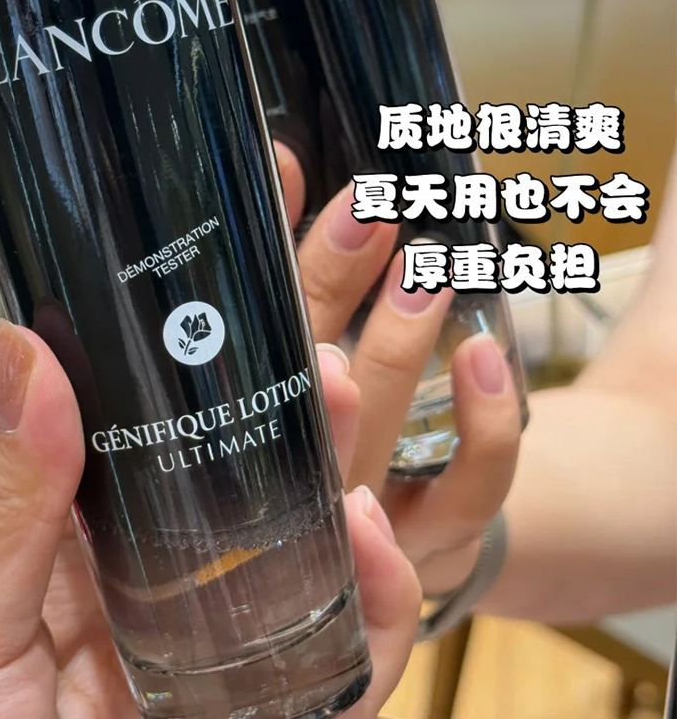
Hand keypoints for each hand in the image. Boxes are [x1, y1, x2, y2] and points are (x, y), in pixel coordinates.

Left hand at [0, 320, 420, 718]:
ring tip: (343, 407)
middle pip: (241, 516)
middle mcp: (152, 631)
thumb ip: (12, 504)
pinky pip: (338, 689)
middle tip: (307, 345)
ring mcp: (213, 697)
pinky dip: (375, 615)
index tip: (220, 316)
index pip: (149, 470)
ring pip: (306, 584)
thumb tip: (22, 356)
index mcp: (72, 585)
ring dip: (341, 494)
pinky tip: (374, 541)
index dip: (192, 395)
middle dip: (284, 428)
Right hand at [275, 143, 520, 597]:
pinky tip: (482, 355)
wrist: (368, 560)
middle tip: (365, 213)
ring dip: (399, 341)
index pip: (237, 337)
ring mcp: (360, 516)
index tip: (285, 175)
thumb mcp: (290, 352)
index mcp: (235, 428)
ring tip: (424, 268)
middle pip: (299, 377)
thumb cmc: (311, 435)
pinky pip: (466, 490)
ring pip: (378, 427)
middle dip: (330, 289)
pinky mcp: (433, 540)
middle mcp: (289, 475)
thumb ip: (285, 266)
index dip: (259, 257)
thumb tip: (283, 158)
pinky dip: (482, 425)